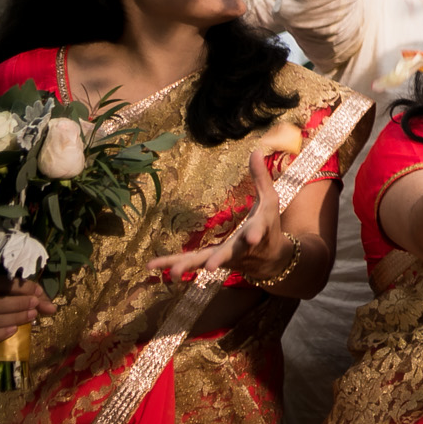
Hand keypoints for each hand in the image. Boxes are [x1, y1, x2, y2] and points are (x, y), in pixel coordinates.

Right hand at [0, 274, 54, 344]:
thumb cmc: (6, 294)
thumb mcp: (19, 289)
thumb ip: (35, 295)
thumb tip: (52, 309)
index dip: (18, 287)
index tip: (37, 292)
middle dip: (15, 305)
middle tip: (34, 305)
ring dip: (11, 319)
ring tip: (31, 316)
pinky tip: (14, 330)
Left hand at [148, 153, 286, 279]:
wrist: (271, 259)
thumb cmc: (270, 225)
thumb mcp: (269, 200)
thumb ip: (261, 177)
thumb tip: (255, 150)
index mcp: (257, 231)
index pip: (256, 232)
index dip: (254, 235)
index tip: (251, 239)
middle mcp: (240, 248)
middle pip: (228, 254)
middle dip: (219, 259)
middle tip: (211, 267)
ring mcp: (224, 258)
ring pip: (204, 262)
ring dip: (188, 266)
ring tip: (173, 273)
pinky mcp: (210, 261)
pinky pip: (190, 262)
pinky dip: (171, 264)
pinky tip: (151, 266)